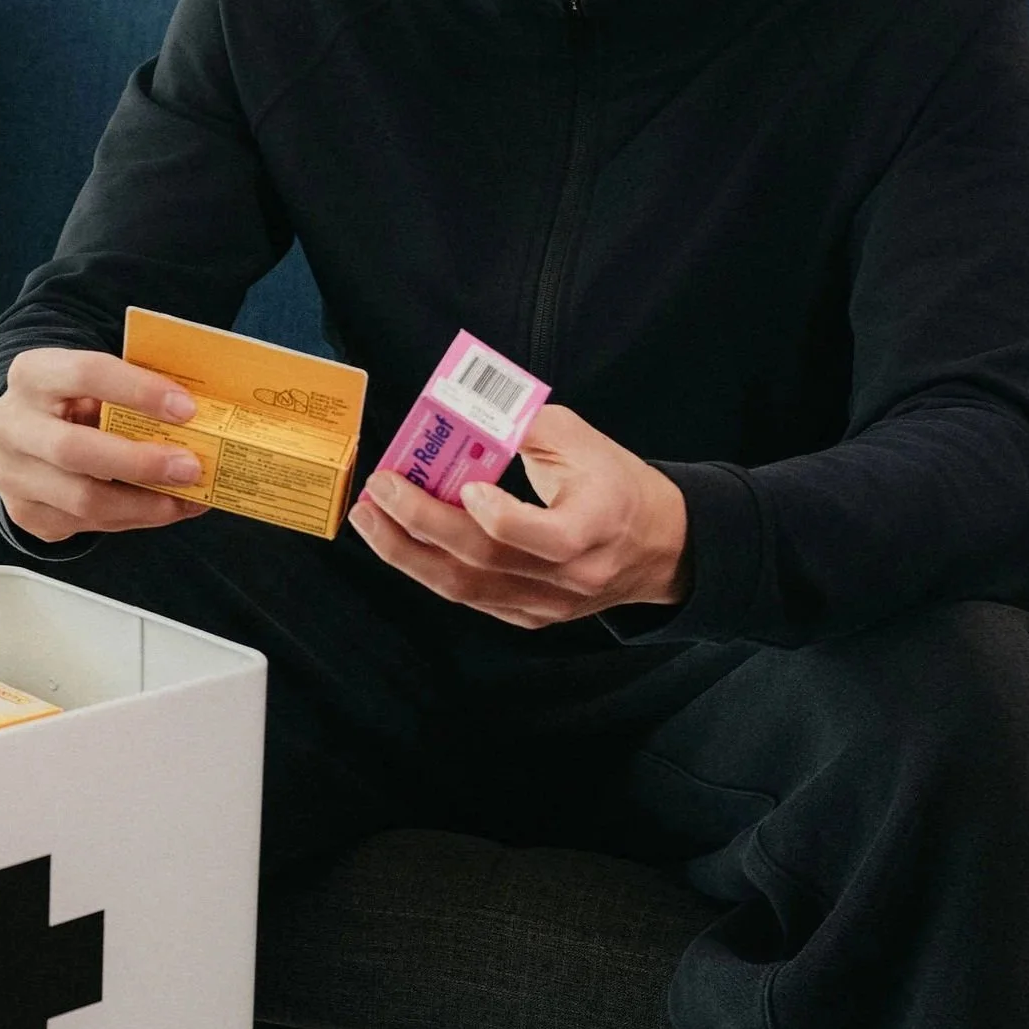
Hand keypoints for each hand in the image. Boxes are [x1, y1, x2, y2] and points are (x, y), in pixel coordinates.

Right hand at [0, 346, 209, 542]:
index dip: (139, 391)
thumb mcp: (95, 383)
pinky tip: (161, 507)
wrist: (24, 433)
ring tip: (186, 498)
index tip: (187, 409)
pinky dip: (132, 518)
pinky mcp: (24, 512)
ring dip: (144, 504)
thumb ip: (136, 391)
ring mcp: (10, 474)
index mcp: (31, 374)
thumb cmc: (74, 401)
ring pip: (83, 499)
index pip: (86, 373)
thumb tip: (205, 416)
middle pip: (74, 450)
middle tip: (191, 468)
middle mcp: (8, 423)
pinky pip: (86, 524)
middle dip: (141, 463)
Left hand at [349, 404, 688, 628]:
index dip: (498, 516)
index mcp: (594, 528)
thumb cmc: (616, 482)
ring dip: (407, 554)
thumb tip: (458, 412)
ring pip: (466, 589)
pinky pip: (470, 598)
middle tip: (379, 489)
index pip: (540, 536)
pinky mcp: (530, 615)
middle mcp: (571, 576)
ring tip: (369, 518)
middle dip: (421, 524)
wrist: (660, 545)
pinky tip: (398, 541)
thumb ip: (521, 425)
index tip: (466, 486)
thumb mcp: (581, 439)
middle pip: (484, 561)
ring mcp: (549, 604)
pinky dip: (429, 569)